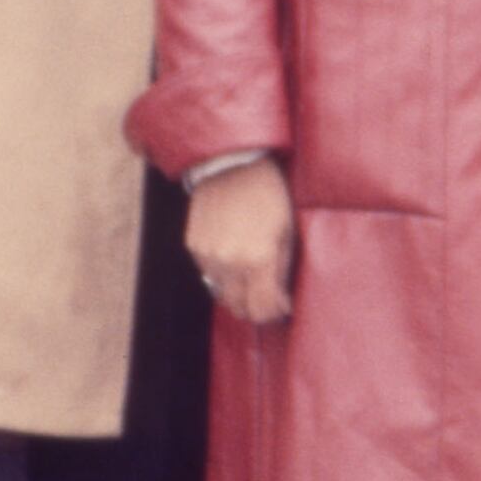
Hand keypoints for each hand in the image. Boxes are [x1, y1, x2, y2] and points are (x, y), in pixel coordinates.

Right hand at [186, 161, 296, 323]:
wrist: (233, 165)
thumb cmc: (269, 197)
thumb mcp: (287, 234)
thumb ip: (282, 274)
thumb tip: (280, 303)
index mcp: (258, 260)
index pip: (261, 311)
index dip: (273, 314)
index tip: (280, 306)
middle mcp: (229, 262)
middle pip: (238, 308)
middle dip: (255, 307)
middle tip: (267, 295)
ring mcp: (207, 255)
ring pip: (221, 293)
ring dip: (237, 289)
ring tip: (250, 270)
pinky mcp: (193, 246)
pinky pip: (207, 273)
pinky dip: (221, 272)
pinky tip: (233, 252)